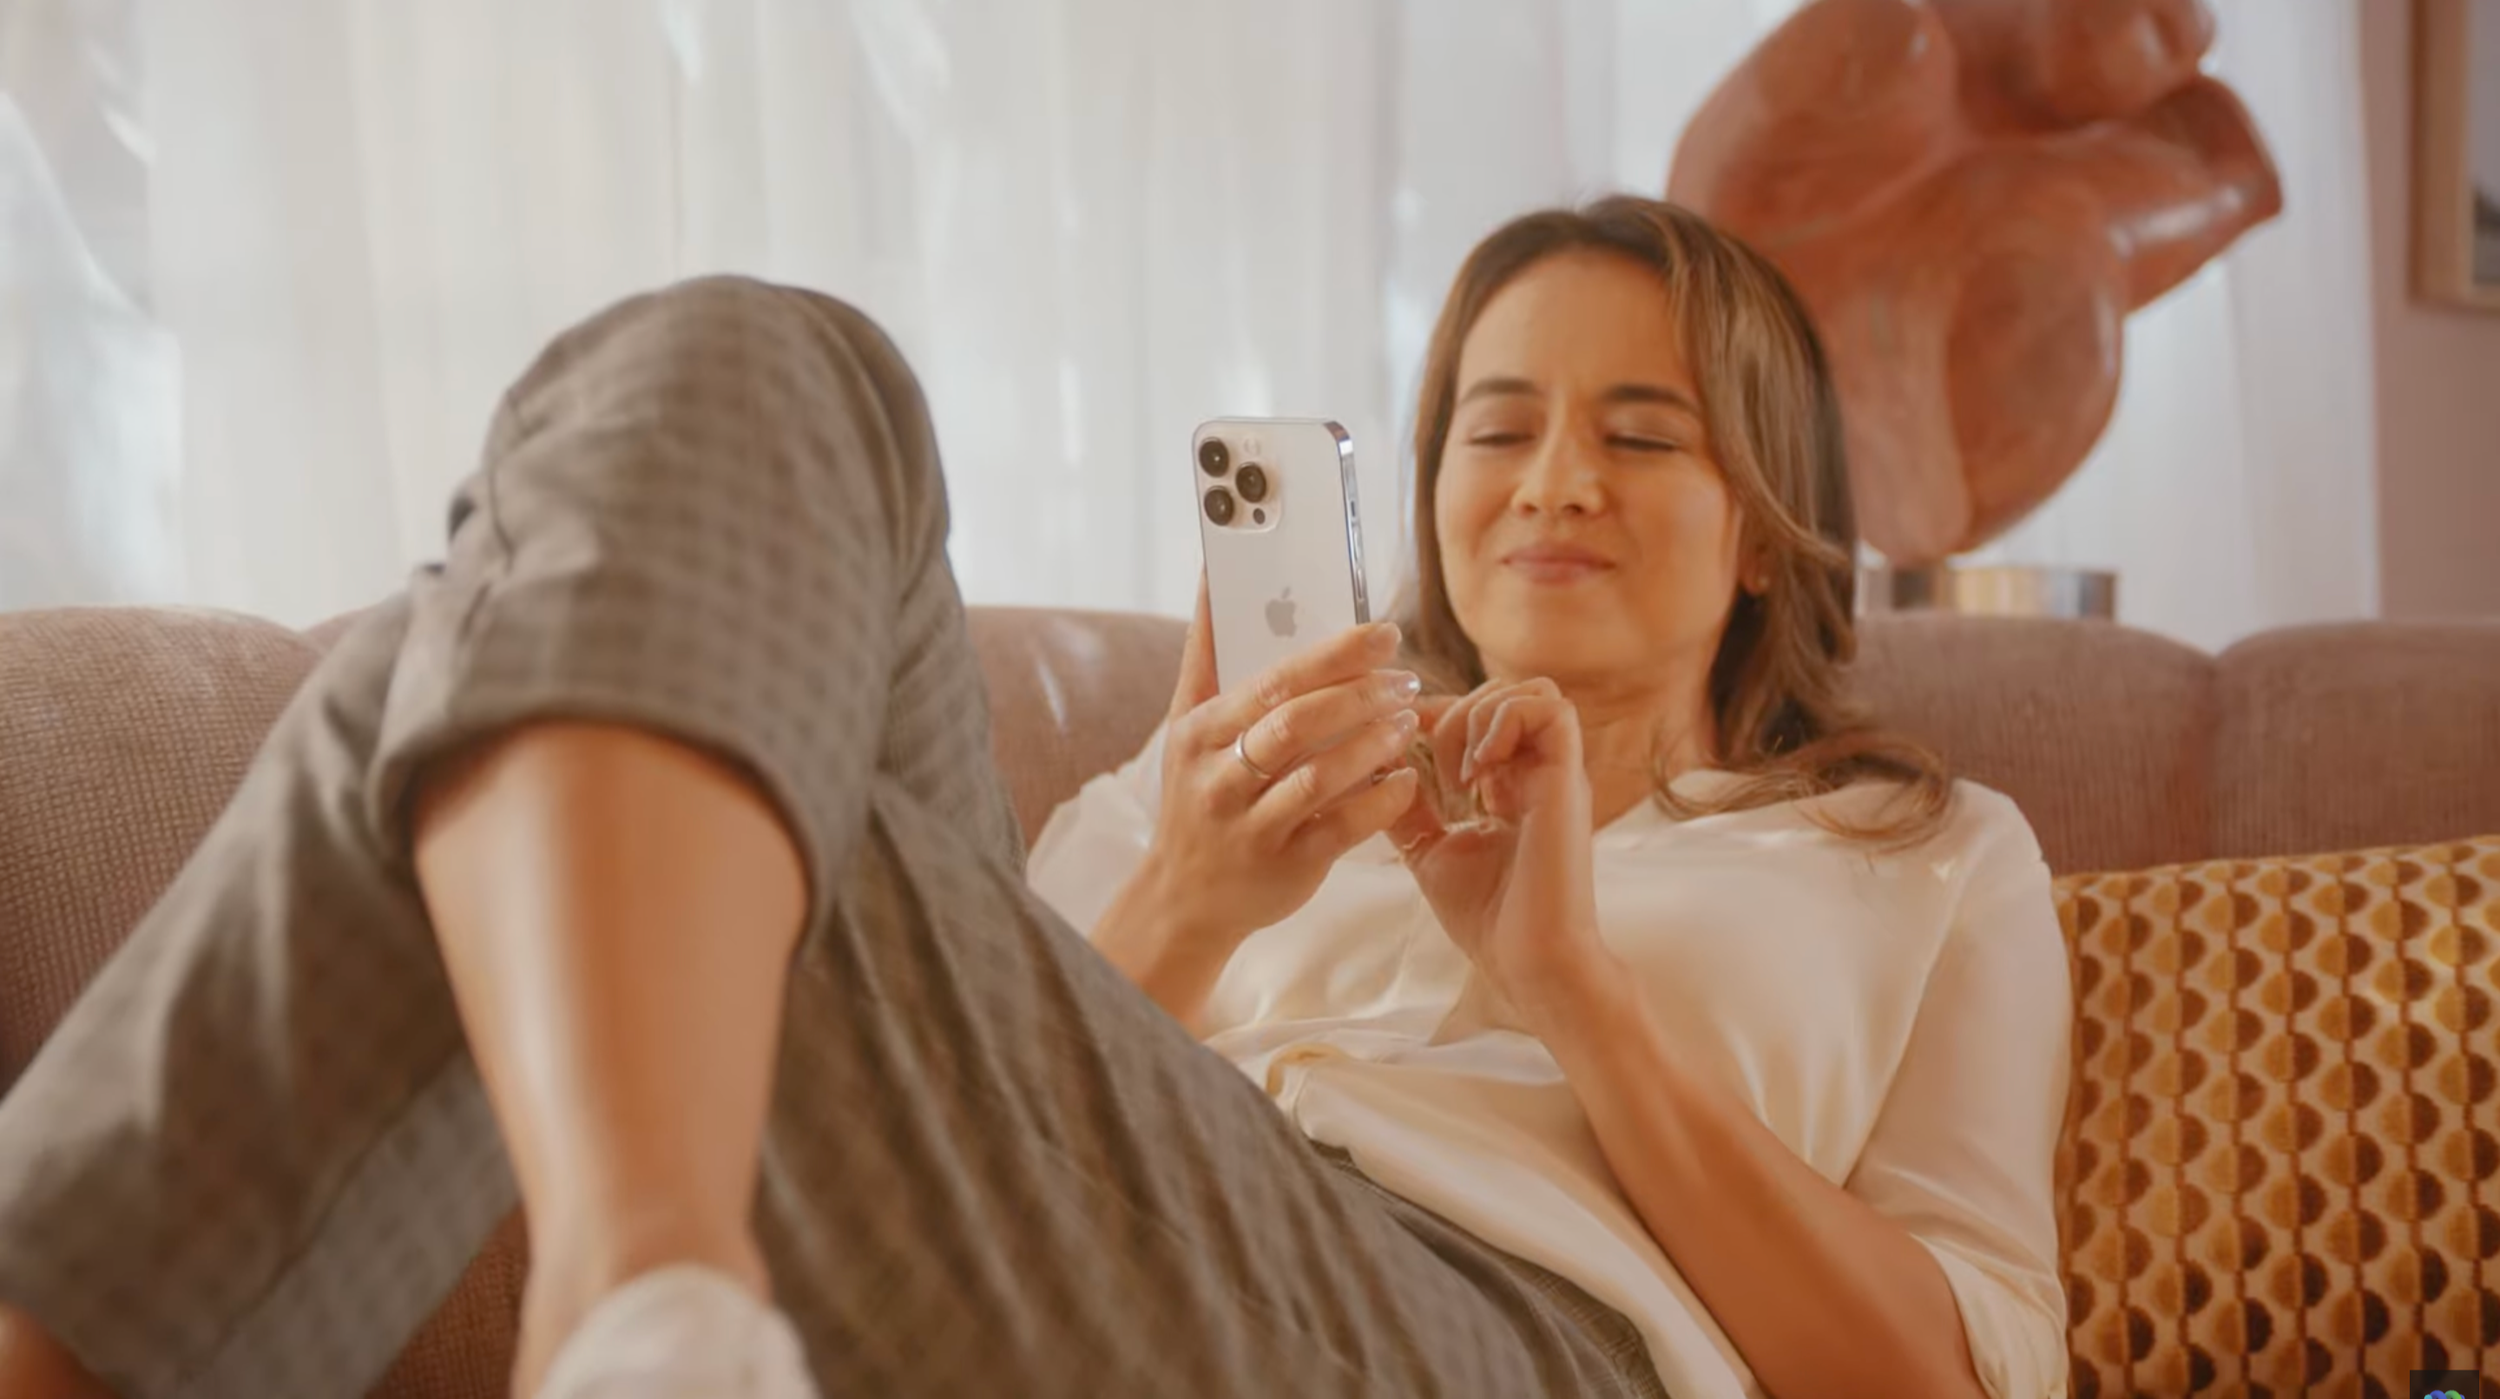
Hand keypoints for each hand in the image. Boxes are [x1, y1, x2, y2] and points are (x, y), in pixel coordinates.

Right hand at [1131, 578, 1424, 952]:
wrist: (1184, 896)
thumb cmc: (1198, 793)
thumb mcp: (1187, 724)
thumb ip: (1206, 650)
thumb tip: (1211, 570)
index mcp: (1200, 732)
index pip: (1272, 683)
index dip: (1334, 656)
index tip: (1383, 633)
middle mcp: (1220, 779)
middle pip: (1297, 723)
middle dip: (1360, 695)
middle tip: (1405, 677)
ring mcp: (1252, 827)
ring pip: (1319, 776)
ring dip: (1373, 743)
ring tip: (1409, 720)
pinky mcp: (1286, 866)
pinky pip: (1342, 829)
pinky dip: (1380, 800)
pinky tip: (1405, 779)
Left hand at [1389, 678, 1624, 1031]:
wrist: (1527, 960)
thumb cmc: (1486, 918)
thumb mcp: (1429, 849)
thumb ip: (1408, 806)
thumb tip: (1374, 765)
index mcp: (1511, 787)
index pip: (1479, 718)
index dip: (1436, 717)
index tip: (1401, 745)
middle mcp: (1538, 773)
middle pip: (1502, 694)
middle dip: (1454, 714)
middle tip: (1434, 768)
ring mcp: (1556, 772)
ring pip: (1528, 691)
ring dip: (1480, 717)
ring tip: (1459, 773)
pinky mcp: (1568, 777)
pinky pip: (1550, 709)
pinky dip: (1505, 723)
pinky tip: (1480, 771)